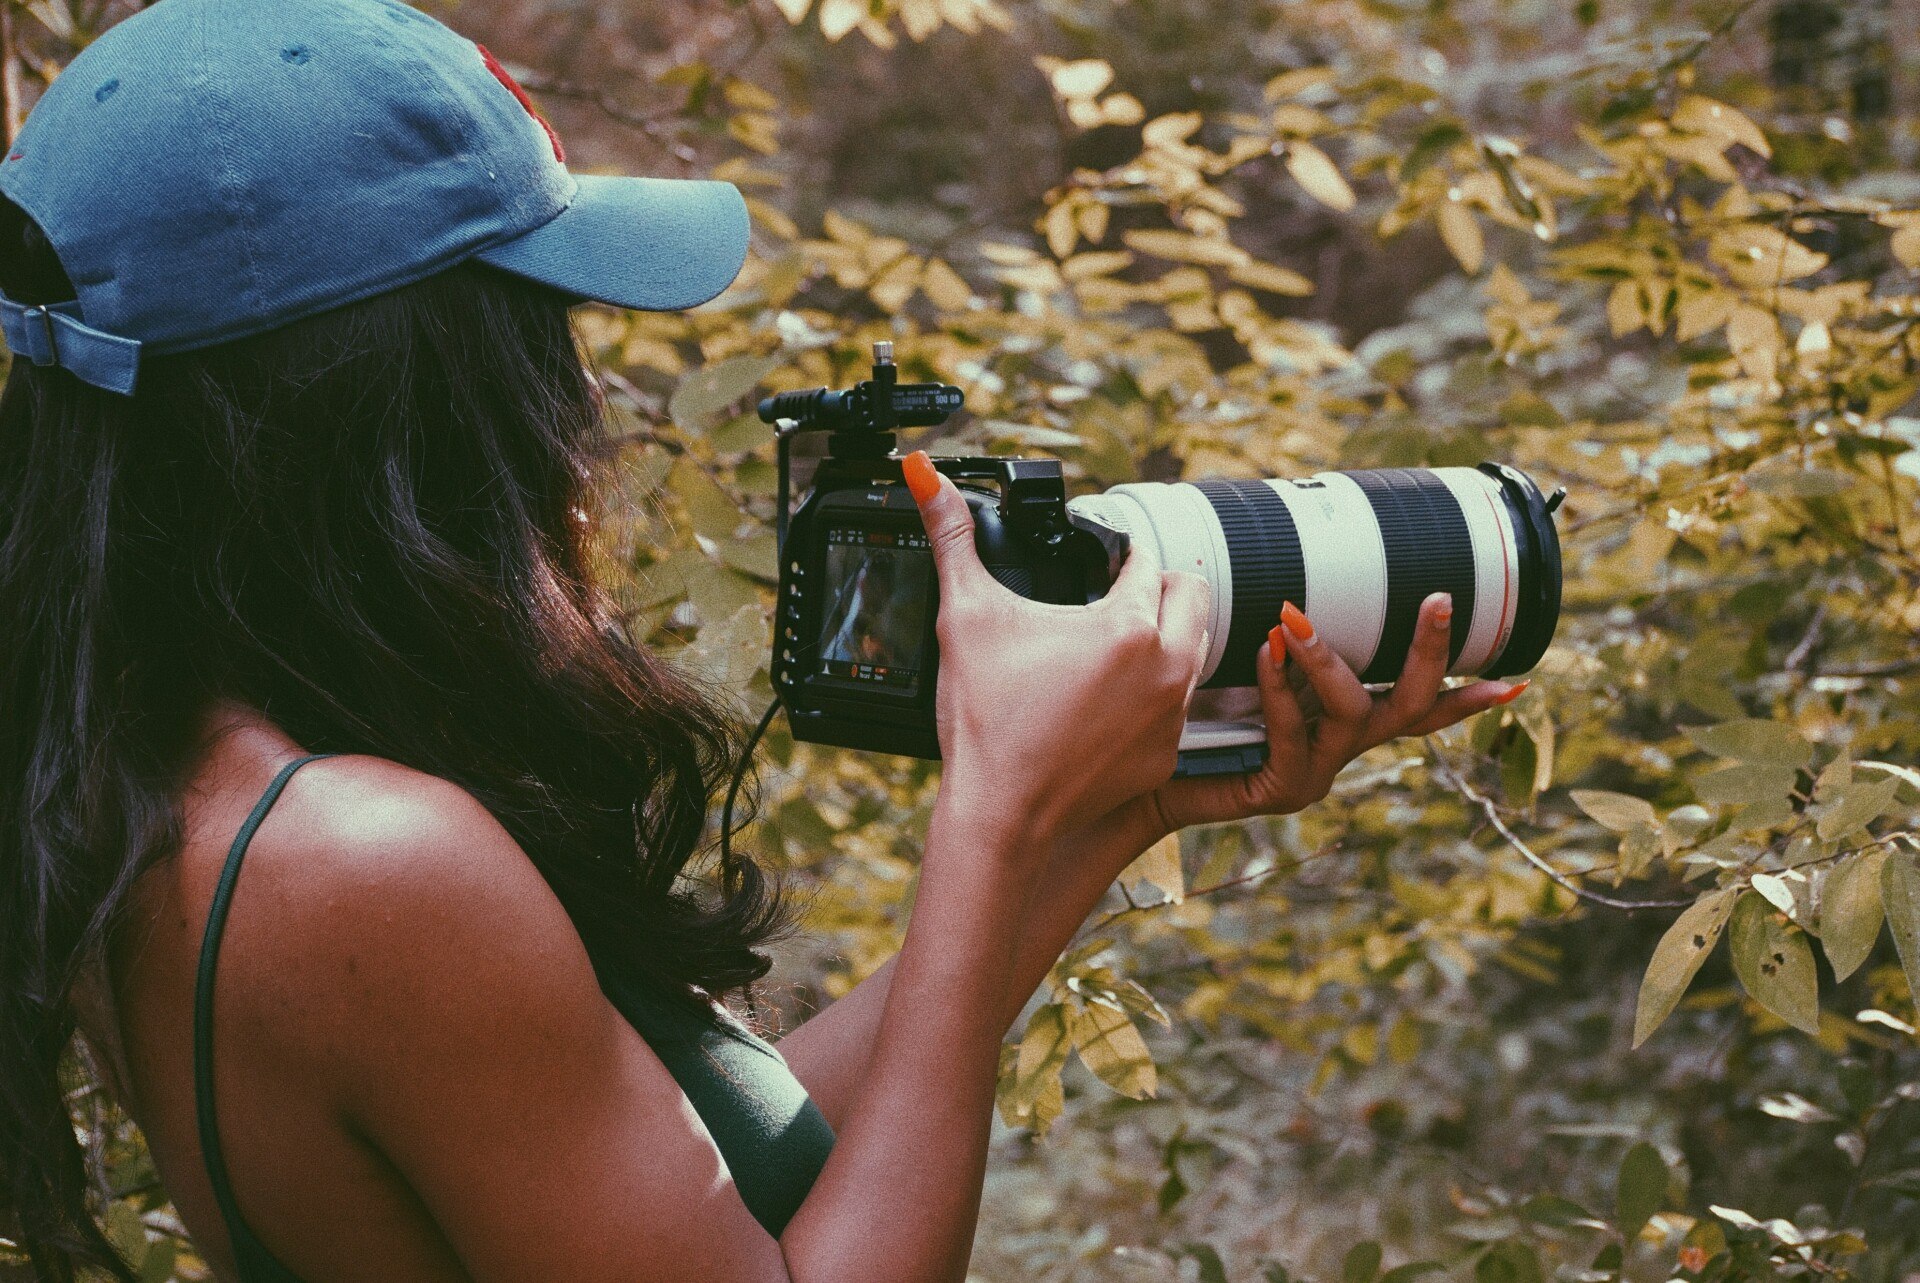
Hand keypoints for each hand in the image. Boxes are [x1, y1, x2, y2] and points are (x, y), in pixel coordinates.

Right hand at [903, 451, 1210, 847]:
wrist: (999, 812)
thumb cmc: (984, 718)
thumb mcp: (965, 613)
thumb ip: (950, 535)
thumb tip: (922, 471)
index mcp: (1129, 624)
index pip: (1145, 559)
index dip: (1117, 551)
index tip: (1097, 558)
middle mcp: (1166, 667)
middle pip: (1191, 595)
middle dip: (1157, 587)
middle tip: (1114, 594)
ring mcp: (1171, 717)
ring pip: (1194, 650)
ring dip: (1165, 637)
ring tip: (1113, 643)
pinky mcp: (1165, 757)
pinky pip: (1177, 709)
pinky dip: (1152, 697)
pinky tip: (1108, 702)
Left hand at [1152, 592, 1526, 830]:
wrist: (1137, 780)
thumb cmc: (1187, 716)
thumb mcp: (1237, 664)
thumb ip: (1271, 630)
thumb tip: (1276, 566)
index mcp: (1343, 720)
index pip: (1419, 705)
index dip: (1469, 694)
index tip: (1520, 677)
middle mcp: (1340, 748)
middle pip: (1412, 708)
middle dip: (1431, 654)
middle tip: (1439, 599)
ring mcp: (1316, 773)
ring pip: (1356, 716)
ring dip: (1330, 662)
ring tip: (1296, 620)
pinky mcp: (1280, 790)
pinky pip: (1294, 735)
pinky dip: (1282, 691)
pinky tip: (1267, 655)